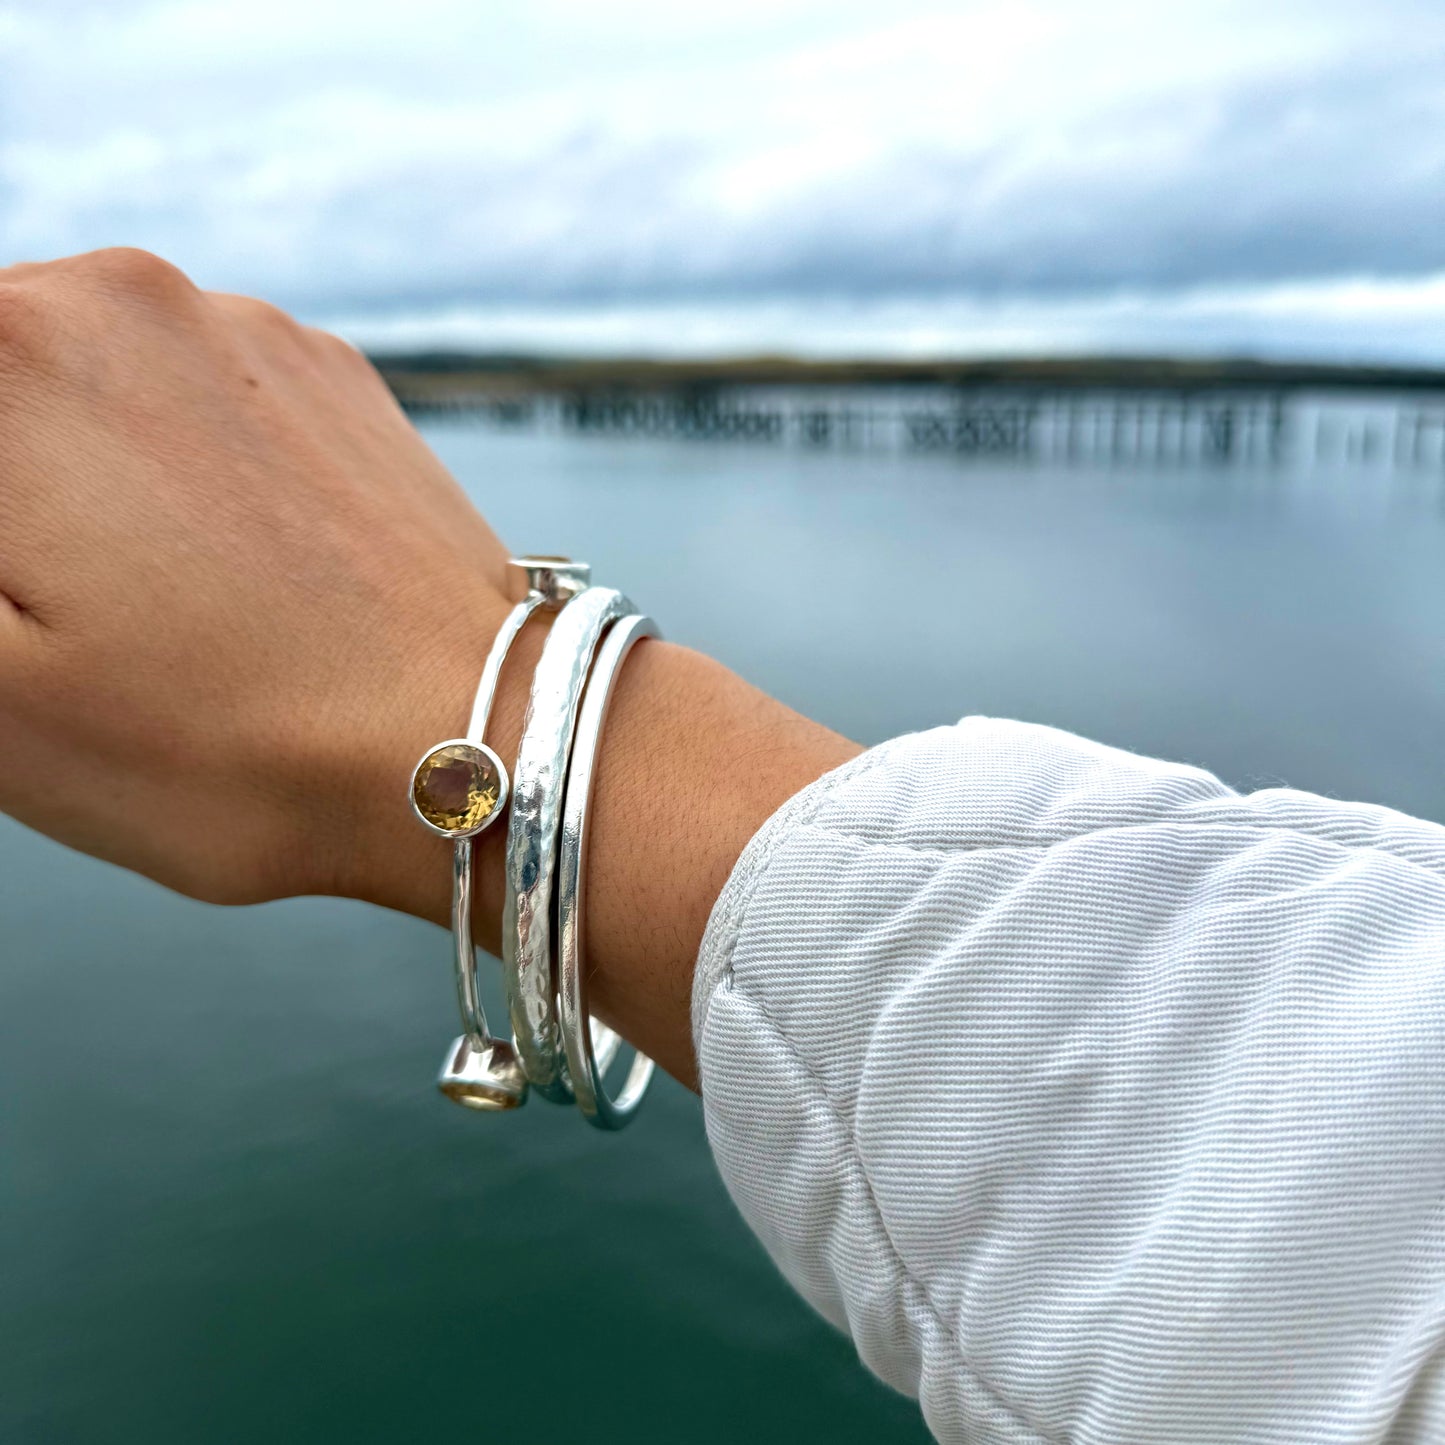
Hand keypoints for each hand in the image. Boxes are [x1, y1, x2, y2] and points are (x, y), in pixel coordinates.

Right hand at [0, 247, 511, 904]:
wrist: (471, 744)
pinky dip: (189, 467)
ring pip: (94, 386)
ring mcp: (247, 328)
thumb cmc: (232, 748)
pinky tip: (241, 569)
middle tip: (73, 614)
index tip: (30, 592)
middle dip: (12, 498)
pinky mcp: (333, 378)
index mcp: (5, 352)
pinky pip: (206, 401)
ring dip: (86, 478)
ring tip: (160, 604)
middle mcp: (122, 295)